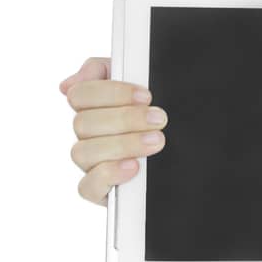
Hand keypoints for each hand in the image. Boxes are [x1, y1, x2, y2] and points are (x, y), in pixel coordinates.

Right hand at [60, 56, 168, 205]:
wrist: (188, 154)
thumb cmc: (154, 113)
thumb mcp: (140, 83)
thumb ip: (105, 70)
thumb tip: (73, 81)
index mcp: (91, 107)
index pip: (80, 94)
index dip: (111, 93)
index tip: (146, 95)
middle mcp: (86, 135)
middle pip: (83, 123)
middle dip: (125, 119)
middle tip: (159, 119)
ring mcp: (89, 163)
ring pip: (83, 152)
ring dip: (123, 144)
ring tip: (156, 141)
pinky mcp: (97, 190)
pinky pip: (87, 187)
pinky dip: (109, 175)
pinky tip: (134, 167)